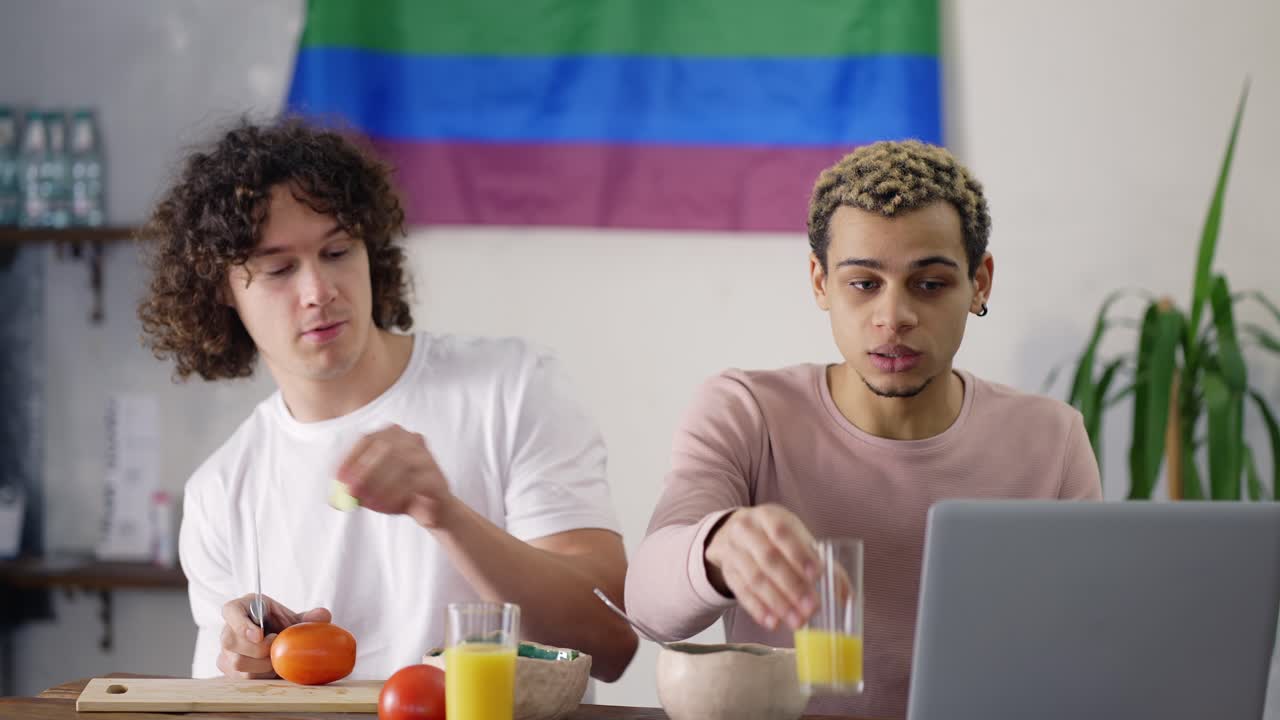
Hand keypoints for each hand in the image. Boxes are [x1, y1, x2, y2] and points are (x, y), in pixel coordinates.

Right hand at [217, 594, 330, 677]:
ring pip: (237, 664)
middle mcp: (227, 630)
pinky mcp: (229, 671)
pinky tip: (273, 670)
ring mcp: (225, 652)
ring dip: (263, 665)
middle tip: (277, 647)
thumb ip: (306, 618)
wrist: (273, 640)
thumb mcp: (290, 618)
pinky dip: (262, 676)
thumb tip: (323, 616)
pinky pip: (242, 679)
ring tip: (278, 659)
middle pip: (231, 642)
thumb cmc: (278, 625)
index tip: (259, 635)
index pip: (230, 611)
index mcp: (239, 608)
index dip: (241, 623)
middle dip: (259, 649)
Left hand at [337, 424, 455, 527]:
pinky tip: (385, 507)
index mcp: (393, 434)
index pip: (367, 439)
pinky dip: (396, 495)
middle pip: (384, 448)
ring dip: (380, 485)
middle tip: (350, 492)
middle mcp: (411, 439)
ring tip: (367, 503)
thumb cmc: (398, 494)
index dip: (350, 458)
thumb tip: (334, 500)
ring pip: (400, 464)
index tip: (337, 480)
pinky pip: (414, 483)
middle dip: (364, 471)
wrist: (433, 511)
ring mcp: (426, 457)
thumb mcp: (372, 489)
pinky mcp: (436, 478)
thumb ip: (354, 489)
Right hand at [703, 504, 819, 630]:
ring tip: (798, 622)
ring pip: (755, 579)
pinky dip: (759, 610)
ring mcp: (734, 552)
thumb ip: (821, 562)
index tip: (818, 575)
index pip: (782, 532)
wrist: (733, 532)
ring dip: (778, 603)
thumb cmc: (776, 537)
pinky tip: (774, 623)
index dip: (799, 554)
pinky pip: (742, 593)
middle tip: (812, 608)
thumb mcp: (796, 537)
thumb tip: (846, 596)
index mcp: (768, 516)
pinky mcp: (728, 573)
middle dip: (792, 586)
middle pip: (769, 560)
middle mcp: (747, 531)